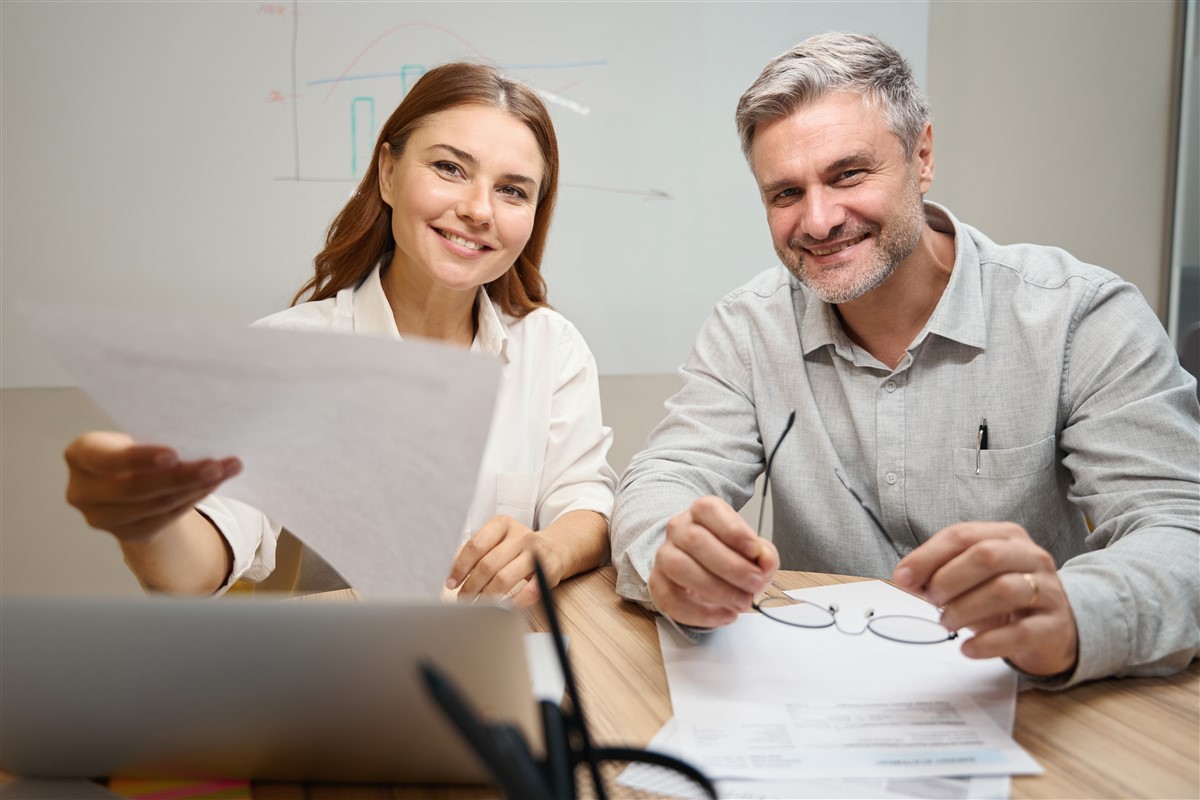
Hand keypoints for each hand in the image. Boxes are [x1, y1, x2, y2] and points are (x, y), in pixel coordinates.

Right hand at [64, 431, 241, 541]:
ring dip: (196, 487)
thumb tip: (199, 435)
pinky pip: (167, 518)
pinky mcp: (128, 533)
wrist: (132, 483)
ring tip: (226, 470)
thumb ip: (151, 437)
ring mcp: (103, 518)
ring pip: (157, 505)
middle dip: (181, 476)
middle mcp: (83, 491)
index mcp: (80, 455)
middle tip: (216, 466)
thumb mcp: (132, 437)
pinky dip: (194, 499)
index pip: (106, 459)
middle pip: (136, 488)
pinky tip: (213, 485)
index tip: (174, 454)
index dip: (139, 459)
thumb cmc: (133, 451)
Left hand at [446, 515, 556, 609]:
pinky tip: (503, 607)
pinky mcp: (549, 571)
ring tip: (479, 605)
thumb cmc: (518, 547)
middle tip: (463, 599)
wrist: (556, 548)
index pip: (475, 545)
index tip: (451, 583)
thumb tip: (452, 567)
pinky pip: (528, 592)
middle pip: (488, 564)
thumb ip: (475, 549)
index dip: (460, 567)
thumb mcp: (497, 540)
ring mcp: (536, 553)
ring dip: (488, 596)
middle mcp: (521, 535)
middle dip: (471, 586)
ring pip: (505, 578)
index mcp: (503, 524)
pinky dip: (513, 603)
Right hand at [648, 496, 777, 628]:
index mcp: (702, 512)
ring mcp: (665, 555)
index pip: (709, 510)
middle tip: (755, 583)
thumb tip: (765, 560)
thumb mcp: (755, 551)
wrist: (705, 570)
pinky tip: (725, 615)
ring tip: (741, 602)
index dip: (732, 530)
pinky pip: (671, 599)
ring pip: (679, 567)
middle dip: (730, 566)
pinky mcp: (658, 583)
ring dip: (715, 589)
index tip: (754, 550)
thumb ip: (765, 554)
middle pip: (694, 540)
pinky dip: (701, 613)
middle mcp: (678, 529)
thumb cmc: (731, 556)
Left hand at [893, 522, 1077, 676]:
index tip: (902, 577)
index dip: (927, 556)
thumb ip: (937, 576)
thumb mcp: (971, 581)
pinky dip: (987, 642)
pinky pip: (1020, 632)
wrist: (1056, 630)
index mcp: (1006, 537)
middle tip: (931, 600)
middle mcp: (1031, 557)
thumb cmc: (1005, 601)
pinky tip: (967, 648)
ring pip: (1004, 590)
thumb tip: (903, 578)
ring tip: (947, 623)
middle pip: (986, 556)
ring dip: (964, 609)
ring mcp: (1047, 590)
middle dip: (948, 579)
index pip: (962, 535)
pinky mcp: (1053, 626)